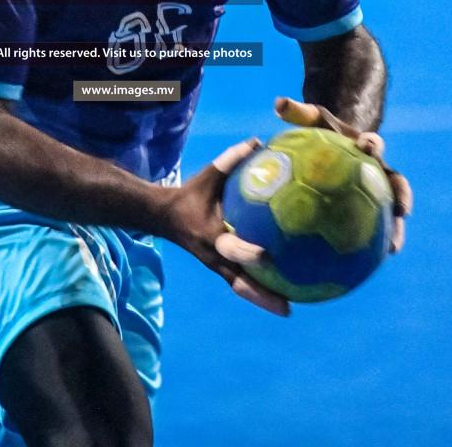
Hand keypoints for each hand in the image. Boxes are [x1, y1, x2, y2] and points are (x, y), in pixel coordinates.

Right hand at [158, 138, 290, 316]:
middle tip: (286, 307)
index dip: (247, 253)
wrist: (163, 216)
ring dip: (262, 300)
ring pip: (241, 289)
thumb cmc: (189, 195)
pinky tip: (281, 291)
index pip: (231, 248)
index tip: (267, 256)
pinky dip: (258, 290)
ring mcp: (216, 265)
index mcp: (211, 237)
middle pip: (239, 283)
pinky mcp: (219, 267)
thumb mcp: (208, 176)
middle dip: (261, 296)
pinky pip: (240, 282)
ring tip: (288, 309)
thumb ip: (232, 160)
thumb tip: (258, 142)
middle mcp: (215, 257)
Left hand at [274, 96, 412, 253]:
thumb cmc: (323, 129)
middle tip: (404, 213)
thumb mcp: (311, 118)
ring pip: (392, 209)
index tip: (370, 149)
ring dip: (396, 228)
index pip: (374, 144)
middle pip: (397, 182)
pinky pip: (371, 226)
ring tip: (393, 249)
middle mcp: (377, 169)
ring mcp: (377, 189)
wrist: (338, 141)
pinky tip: (358, 264)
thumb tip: (277, 102)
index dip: (373, 146)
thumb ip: (297, 111)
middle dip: (403, 196)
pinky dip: (368, 244)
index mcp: (365, 148)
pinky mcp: (370, 206)